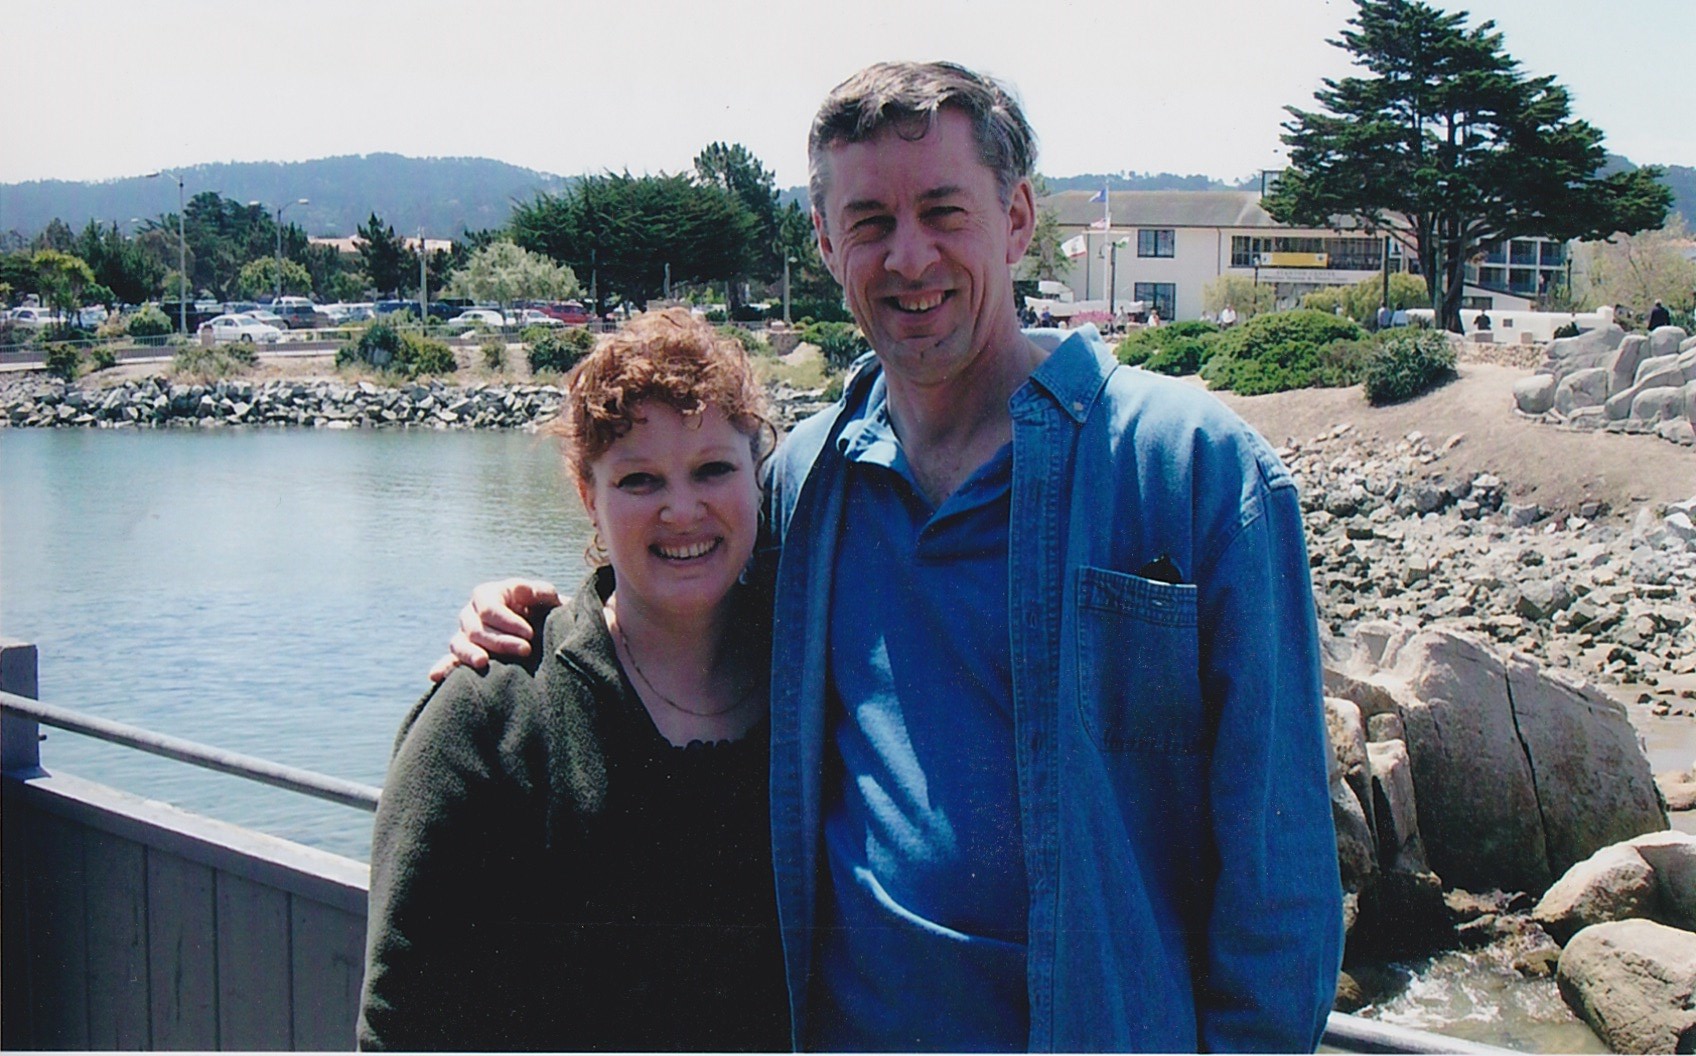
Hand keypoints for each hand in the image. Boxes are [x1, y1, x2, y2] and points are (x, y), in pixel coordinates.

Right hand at [427, 578, 561, 682]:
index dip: (508, 621)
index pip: (489, 607)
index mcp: (488, 595)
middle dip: (501, 641)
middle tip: (526, 650)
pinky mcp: (465, 656)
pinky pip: (450, 662)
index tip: (530, 633)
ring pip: (459, 644)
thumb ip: (538, 591)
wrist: (545, 634)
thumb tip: (520, 589)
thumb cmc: (546, 612)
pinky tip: (436, 676)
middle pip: (475, 628)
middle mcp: (472, 614)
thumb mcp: (547, 598)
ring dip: (469, 654)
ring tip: (483, 663)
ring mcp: (465, 636)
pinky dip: (443, 668)